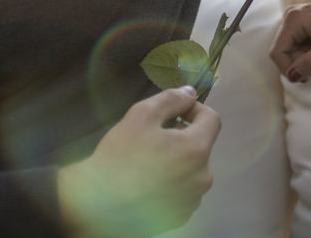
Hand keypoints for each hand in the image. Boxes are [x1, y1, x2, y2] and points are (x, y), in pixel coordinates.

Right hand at [57, 86, 220, 237]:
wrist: (98, 205)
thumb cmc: (120, 157)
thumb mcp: (142, 116)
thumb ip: (171, 99)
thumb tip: (191, 93)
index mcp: (197, 150)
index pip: (212, 119)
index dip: (194, 109)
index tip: (173, 113)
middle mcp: (202, 177)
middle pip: (201, 145)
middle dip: (182, 137)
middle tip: (153, 139)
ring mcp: (192, 200)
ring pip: (192, 169)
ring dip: (177, 161)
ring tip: (148, 163)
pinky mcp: (181, 217)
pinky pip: (183, 191)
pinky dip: (171, 183)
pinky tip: (148, 183)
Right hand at [269, 0, 310, 82]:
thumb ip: (308, 63)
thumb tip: (292, 77)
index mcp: (294, 20)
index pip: (277, 51)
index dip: (287, 69)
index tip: (303, 78)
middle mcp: (292, 17)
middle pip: (283, 50)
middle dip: (297, 64)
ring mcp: (299, 19)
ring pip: (292, 48)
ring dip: (304, 59)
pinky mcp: (307, 23)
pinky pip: (300, 43)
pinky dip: (309, 52)